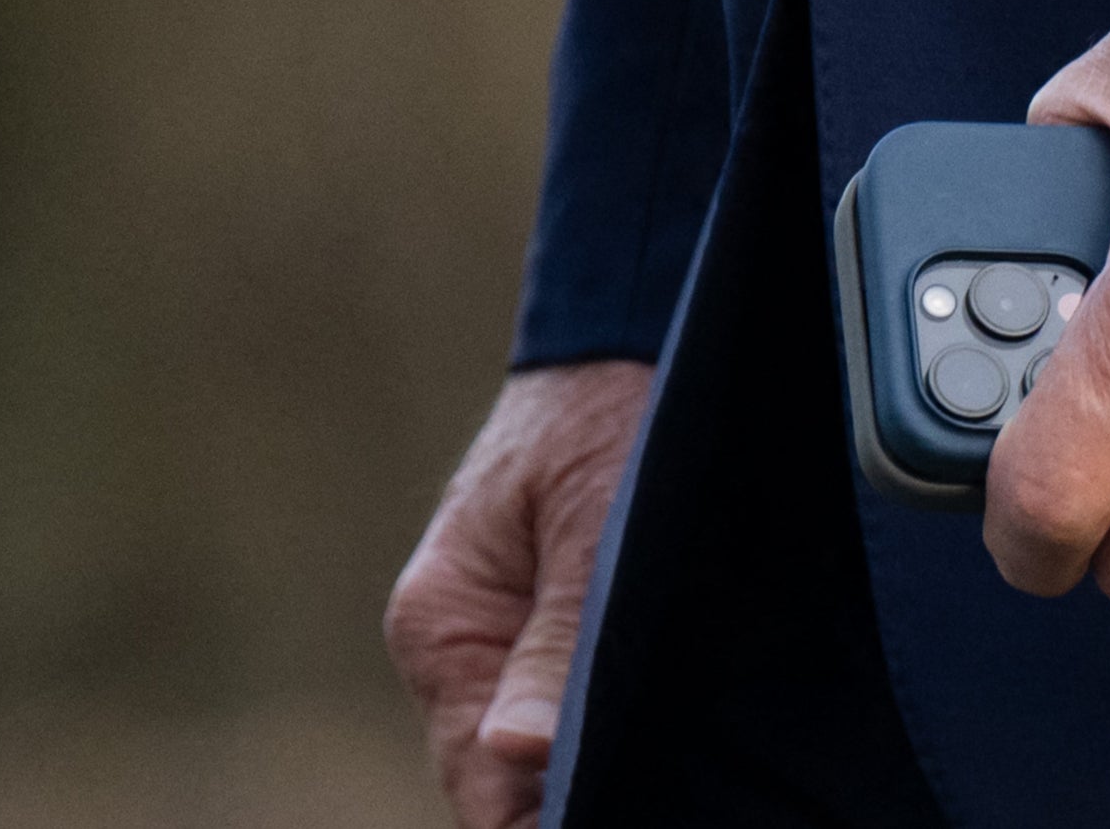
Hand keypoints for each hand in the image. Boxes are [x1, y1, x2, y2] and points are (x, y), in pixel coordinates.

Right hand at [387, 355, 649, 827]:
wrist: (629, 330)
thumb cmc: (609, 409)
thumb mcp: (595, 520)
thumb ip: (560, 638)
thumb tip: (519, 753)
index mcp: (443, 624)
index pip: (478, 782)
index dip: (542, 826)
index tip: (609, 818)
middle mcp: (459, 647)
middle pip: (506, 784)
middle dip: (574, 802)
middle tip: (658, 795)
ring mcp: (501, 642)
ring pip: (539, 757)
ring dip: (595, 771)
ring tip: (667, 778)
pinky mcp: (550, 630)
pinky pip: (567, 712)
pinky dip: (605, 735)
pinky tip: (664, 746)